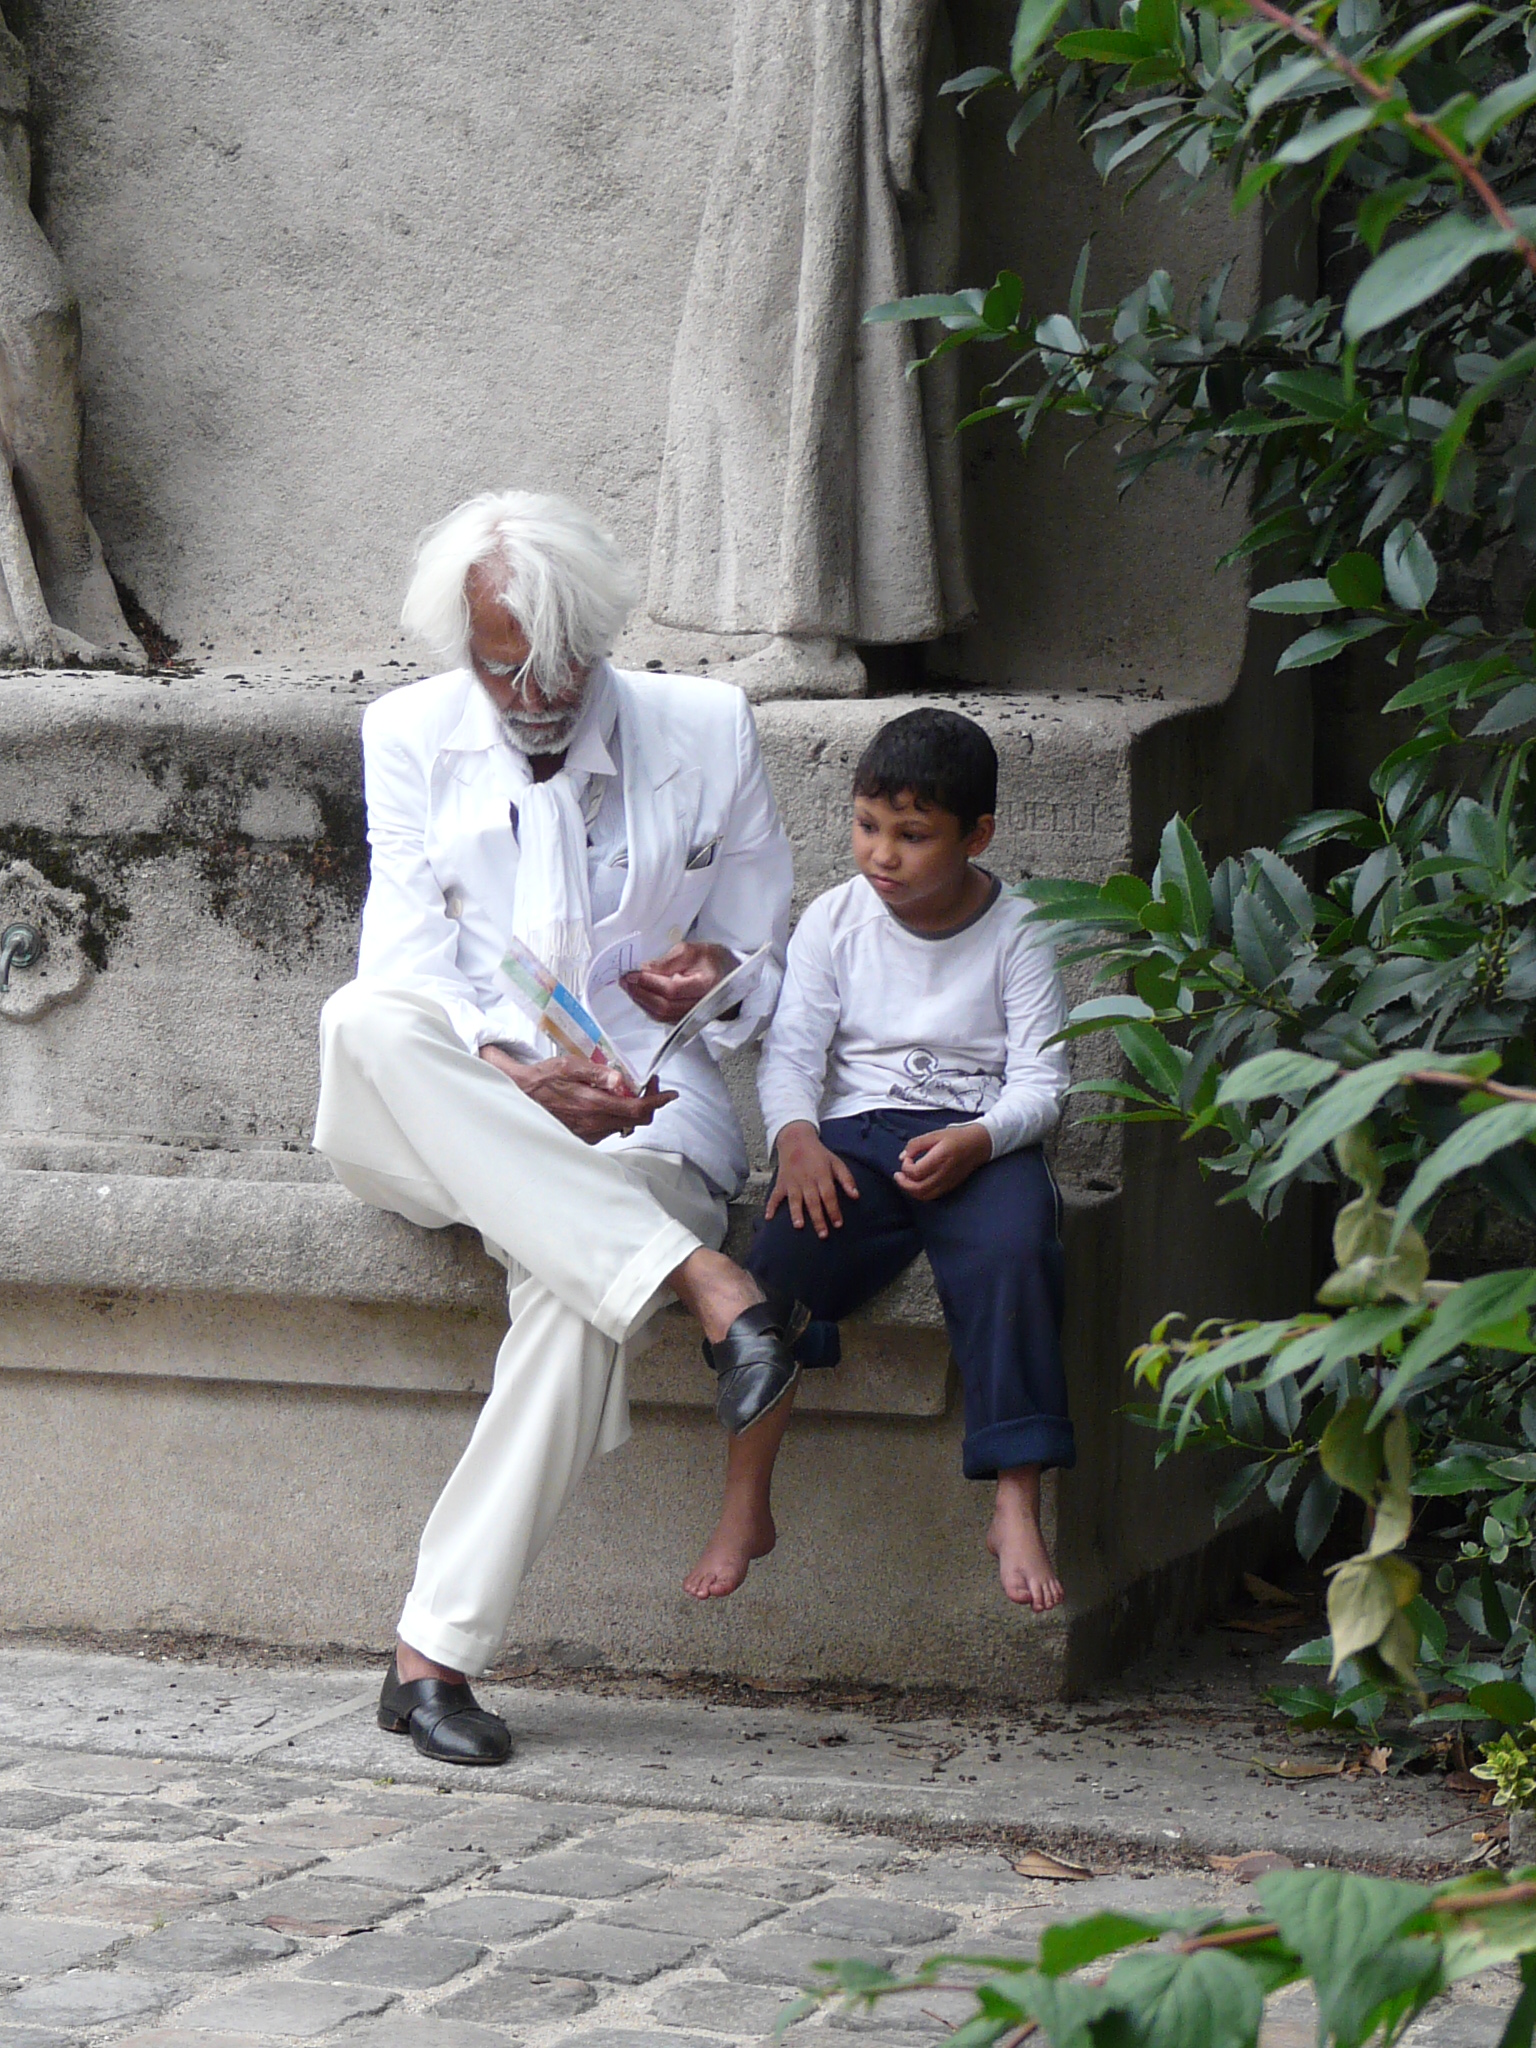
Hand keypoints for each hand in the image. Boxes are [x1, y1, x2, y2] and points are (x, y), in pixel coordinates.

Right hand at [479, 1045, 675, 1143]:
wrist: (517, 1097)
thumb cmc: (542, 1079)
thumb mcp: (569, 1066)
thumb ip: (598, 1073)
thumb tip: (622, 1079)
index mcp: (594, 1105)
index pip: (638, 1109)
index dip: (658, 1102)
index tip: (670, 1094)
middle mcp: (594, 1125)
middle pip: (636, 1120)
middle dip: (648, 1103)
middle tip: (648, 1085)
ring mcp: (589, 1134)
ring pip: (624, 1125)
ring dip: (631, 1109)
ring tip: (624, 1091)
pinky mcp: (583, 1139)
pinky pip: (609, 1129)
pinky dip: (615, 1116)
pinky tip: (606, 1102)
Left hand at [621, 941, 736, 1023]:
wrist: (727, 976)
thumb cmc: (711, 960)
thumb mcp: (692, 950)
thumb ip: (667, 961)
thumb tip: (643, 970)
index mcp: (706, 985)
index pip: (673, 989)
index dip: (649, 982)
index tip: (632, 972)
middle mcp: (700, 1006)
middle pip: (664, 1006)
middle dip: (640, 993)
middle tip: (625, 979)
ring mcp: (692, 1016)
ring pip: (661, 1014)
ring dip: (641, 1000)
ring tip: (628, 985)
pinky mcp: (684, 1019)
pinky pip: (662, 1017)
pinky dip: (647, 1006)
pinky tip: (639, 994)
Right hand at [765, 1121, 859, 1237]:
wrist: (796, 1139)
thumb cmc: (819, 1154)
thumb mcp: (836, 1162)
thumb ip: (846, 1179)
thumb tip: (856, 1196)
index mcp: (822, 1175)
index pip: (829, 1195)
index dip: (834, 1210)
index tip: (838, 1224)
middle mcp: (807, 1180)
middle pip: (813, 1201)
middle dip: (818, 1219)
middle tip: (823, 1235)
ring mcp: (792, 1182)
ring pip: (794, 1200)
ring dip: (796, 1213)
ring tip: (799, 1226)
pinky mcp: (781, 1182)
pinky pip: (775, 1195)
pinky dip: (770, 1206)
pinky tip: (768, 1217)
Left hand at [893, 1123, 992, 1201]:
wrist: (978, 1145)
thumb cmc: (956, 1137)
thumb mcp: (934, 1134)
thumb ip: (916, 1145)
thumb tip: (902, 1157)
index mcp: (941, 1158)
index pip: (916, 1172)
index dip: (906, 1167)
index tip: (907, 1158)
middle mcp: (945, 1173)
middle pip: (918, 1189)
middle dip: (903, 1184)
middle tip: (898, 1175)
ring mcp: (948, 1182)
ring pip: (925, 1196)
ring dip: (911, 1190)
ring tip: (905, 1180)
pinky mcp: (950, 1186)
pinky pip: (932, 1195)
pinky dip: (920, 1192)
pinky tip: (917, 1183)